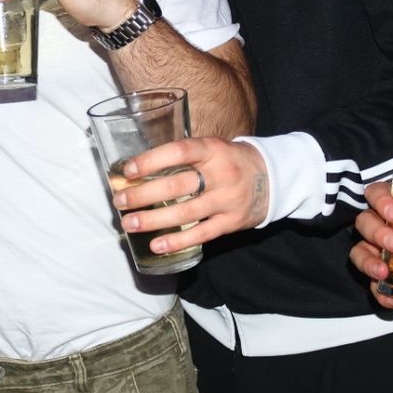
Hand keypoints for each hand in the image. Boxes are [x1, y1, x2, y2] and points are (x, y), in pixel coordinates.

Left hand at [110, 138, 269, 255]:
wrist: (273, 177)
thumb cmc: (230, 160)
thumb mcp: (212, 147)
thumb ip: (183, 156)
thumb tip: (138, 168)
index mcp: (213, 149)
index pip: (180, 151)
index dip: (152, 160)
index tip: (128, 170)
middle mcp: (221, 174)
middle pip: (177, 186)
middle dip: (143, 195)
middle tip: (119, 202)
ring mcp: (227, 200)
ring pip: (185, 213)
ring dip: (153, 220)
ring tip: (129, 223)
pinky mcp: (232, 222)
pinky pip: (201, 234)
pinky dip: (177, 242)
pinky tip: (156, 245)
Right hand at [349, 181, 392, 309]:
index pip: (375, 193)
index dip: (380, 201)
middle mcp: (380, 221)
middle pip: (364, 222)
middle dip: (378, 234)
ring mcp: (376, 247)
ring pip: (359, 251)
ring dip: (368, 262)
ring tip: (383, 274)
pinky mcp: (382, 270)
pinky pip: (371, 281)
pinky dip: (379, 292)